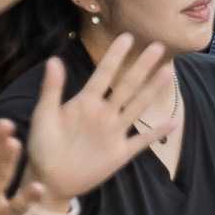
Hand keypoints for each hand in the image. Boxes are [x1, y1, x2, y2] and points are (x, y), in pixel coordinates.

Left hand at [23, 37, 177, 201]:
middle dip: (141, 66)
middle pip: (126, 86)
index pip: (103, 75)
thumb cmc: (42, 144)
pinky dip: (155, 133)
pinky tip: (171, 122)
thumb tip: (54, 59)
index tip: (126, 37)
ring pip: (137, 107)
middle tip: (157, 46)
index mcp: (84, 102)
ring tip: (168, 72)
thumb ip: (52, 89)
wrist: (48, 177)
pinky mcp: (119, 153)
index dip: (114, 57)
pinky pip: (141, 142)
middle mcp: (103, 113)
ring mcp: (113, 132)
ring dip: (152, 90)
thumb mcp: (44, 114)